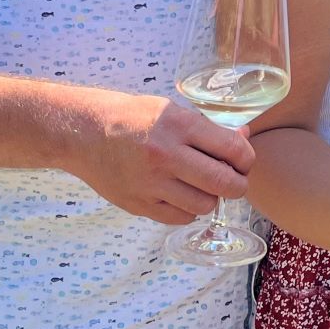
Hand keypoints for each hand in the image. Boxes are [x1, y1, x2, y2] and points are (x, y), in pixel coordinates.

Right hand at [65, 91, 256, 224]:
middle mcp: (166, 155)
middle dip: (237, 184)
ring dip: (210, 198)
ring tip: (200, 185)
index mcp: (178, 126)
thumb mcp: (171, 110)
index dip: (246, 159)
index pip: (233, 150)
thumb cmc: (131, 117)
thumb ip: (207, 129)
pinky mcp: (139, 204)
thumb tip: (244, 139)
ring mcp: (151, 183)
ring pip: (204, 205)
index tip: (243, 160)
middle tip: (233, 180)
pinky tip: (180, 195)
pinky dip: (187, 210)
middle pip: (224, 184)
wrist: (83, 133)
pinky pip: (180, 217)